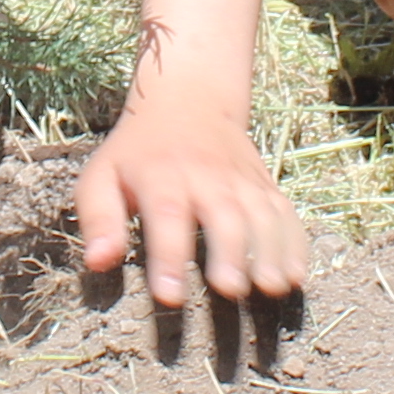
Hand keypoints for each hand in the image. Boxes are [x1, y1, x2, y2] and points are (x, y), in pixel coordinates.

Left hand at [75, 100, 306, 337]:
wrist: (189, 98)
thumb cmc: (138, 150)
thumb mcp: (102, 175)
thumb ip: (99, 219)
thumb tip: (98, 262)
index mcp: (162, 176)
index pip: (166, 217)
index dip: (169, 257)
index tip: (170, 296)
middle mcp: (207, 177)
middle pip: (224, 215)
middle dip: (229, 253)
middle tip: (230, 291)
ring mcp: (242, 180)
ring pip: (262, 215)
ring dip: (270, 252)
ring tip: (271, 287)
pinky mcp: (265, 185)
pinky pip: (286, 213)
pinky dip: (295, 243)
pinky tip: (296, 275)